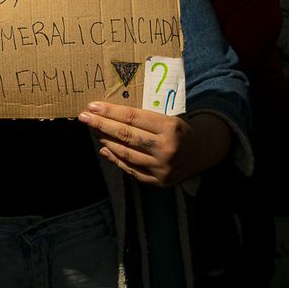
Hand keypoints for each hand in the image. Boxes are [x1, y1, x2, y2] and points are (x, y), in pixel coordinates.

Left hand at [79, 102, 230, 186]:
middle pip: (126, 135)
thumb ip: (143, 117)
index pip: (132, 117)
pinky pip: (131, 169)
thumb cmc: (180, 127)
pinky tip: (103, 147)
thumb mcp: (167, 115)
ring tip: (92, 129)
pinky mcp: (159, 182)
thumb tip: (108, 113)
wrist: (204, 151)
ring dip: (104, 140)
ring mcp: (163, 168)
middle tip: (84, 117)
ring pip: (126, 153)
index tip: (92, 106)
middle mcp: (167, 148)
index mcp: (170, 126)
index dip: (110, 111)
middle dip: (101, 124)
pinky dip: (115, 158)